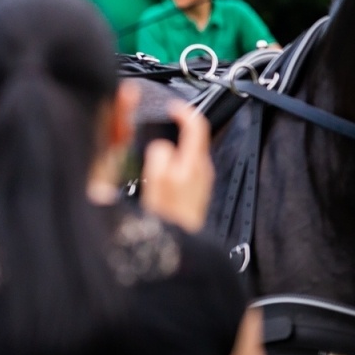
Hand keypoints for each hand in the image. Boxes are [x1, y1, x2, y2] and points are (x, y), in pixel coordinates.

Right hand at [141, 102, 212, 232]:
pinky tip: (158, 174)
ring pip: (187, 153)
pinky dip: (172, 163)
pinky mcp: (194, 193)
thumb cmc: (171, 222)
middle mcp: (202, 171)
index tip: (171, 105)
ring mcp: (200, 182)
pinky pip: (184, 168)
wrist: (182, 249)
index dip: (184, 111)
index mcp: (194, 164)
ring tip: (153, 150)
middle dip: (176, 128)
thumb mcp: (157, 185)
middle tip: (158, 125)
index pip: (197, 125)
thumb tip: (161, 144)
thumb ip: (159, 159)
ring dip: (172, 147)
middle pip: (194, 138)